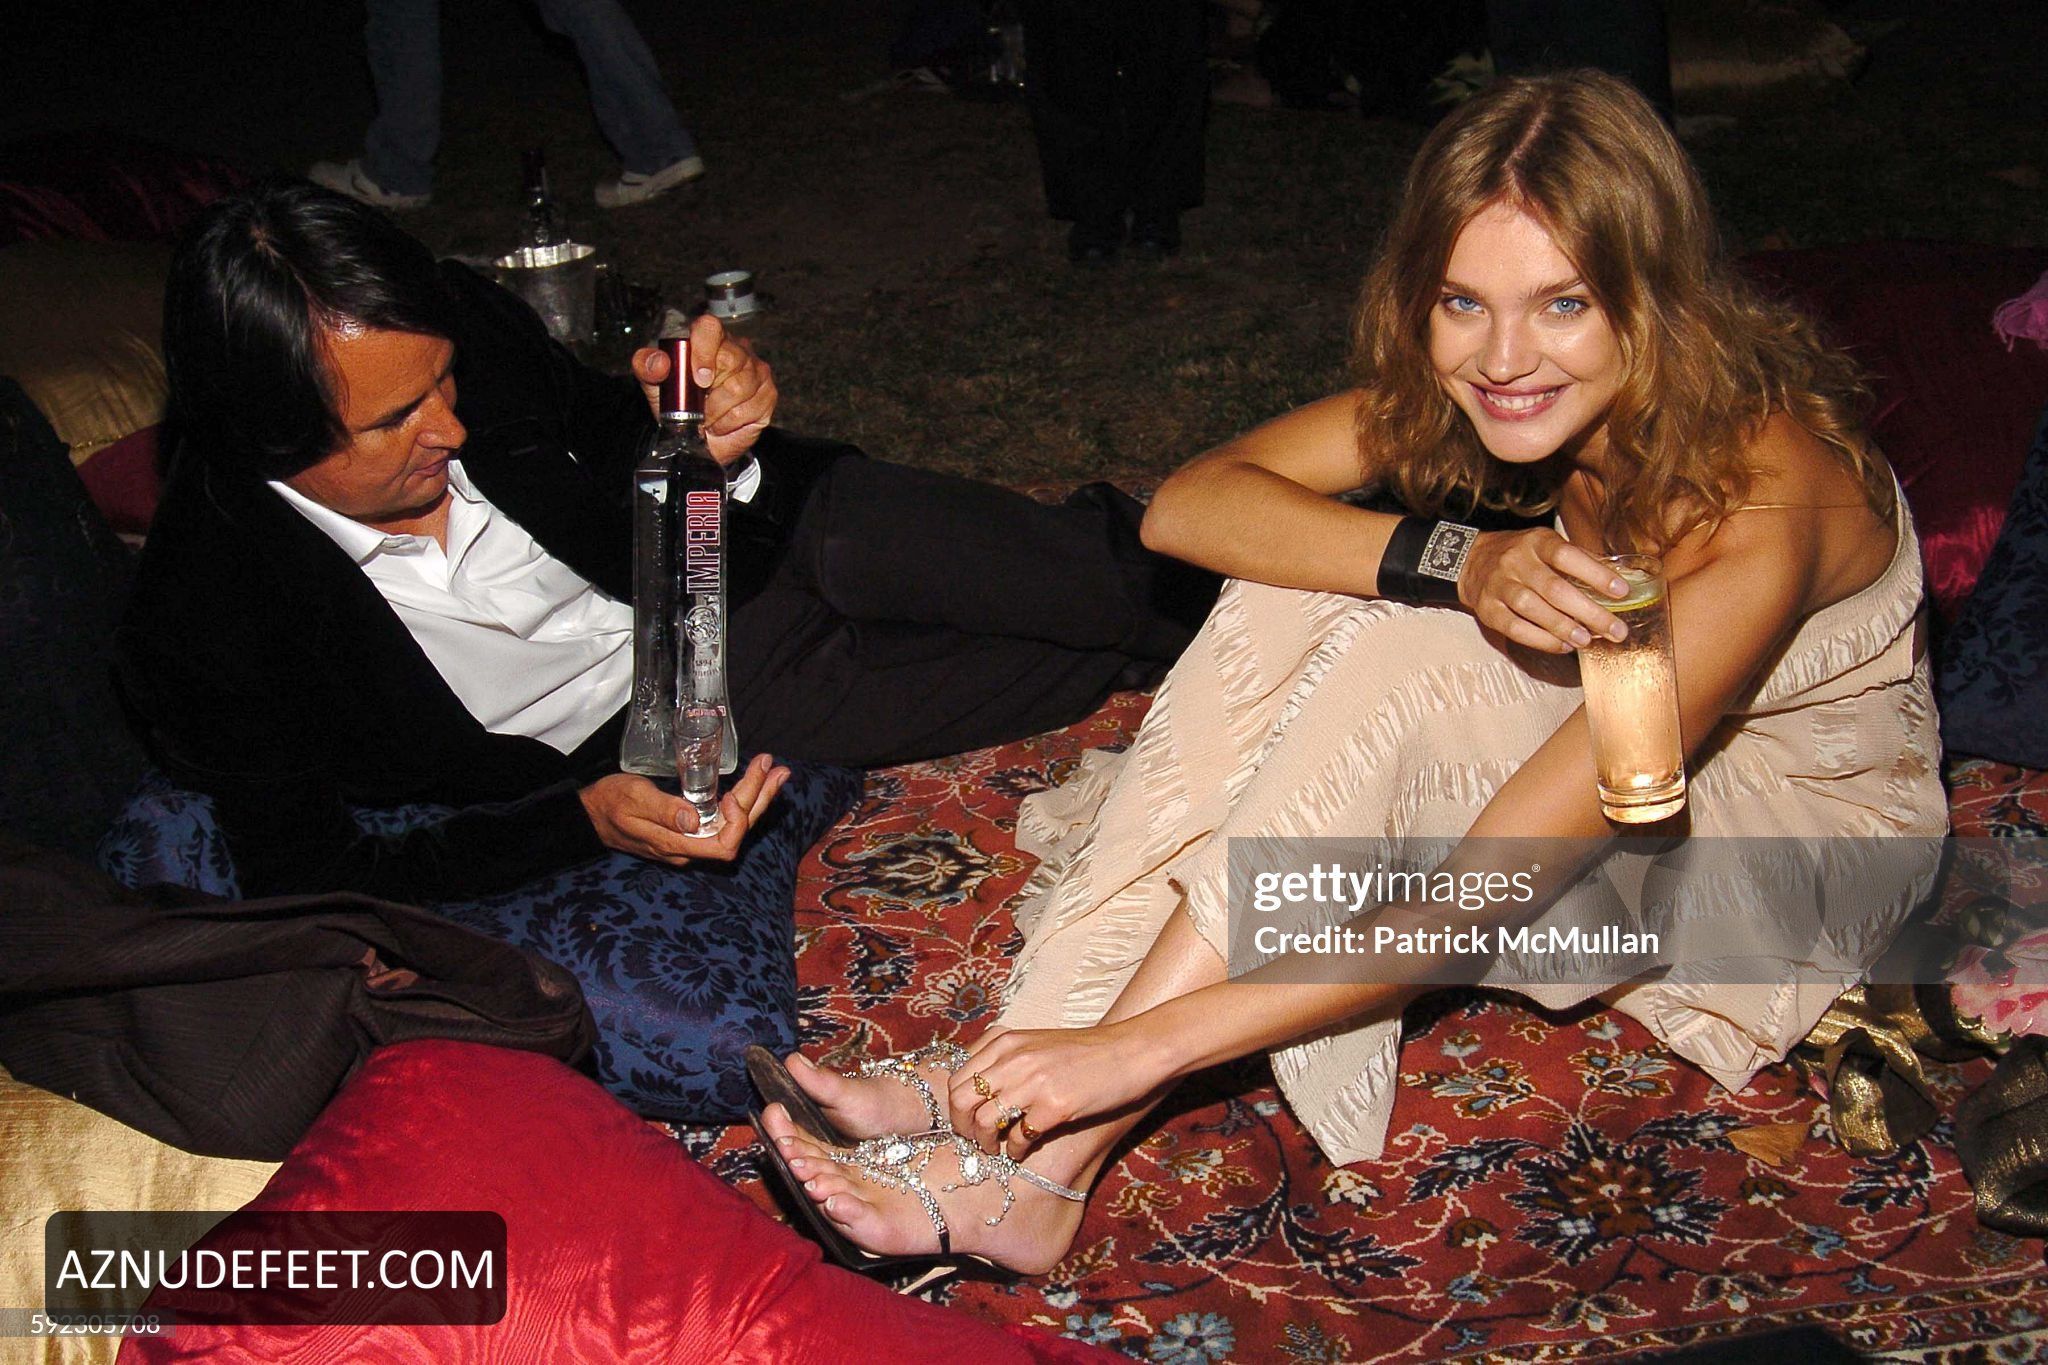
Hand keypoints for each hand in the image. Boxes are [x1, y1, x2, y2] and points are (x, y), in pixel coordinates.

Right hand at [577, 754, 788, 865]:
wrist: (591, 814)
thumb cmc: (610, 803)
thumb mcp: (633, 800)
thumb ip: (664, 811)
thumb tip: (695, 820)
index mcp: (676, 845)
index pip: (723, 845)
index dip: (736, 821)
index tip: (732, 792)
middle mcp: (689, 848)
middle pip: (736, 831)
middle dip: (760, 798)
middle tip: (777, 769)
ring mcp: (691, 840)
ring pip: (735, 824)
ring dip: (758, 797)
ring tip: (776, 772)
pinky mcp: (691, 829)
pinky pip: (724, 819)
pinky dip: (744, 800)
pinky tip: (755, 784)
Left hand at [631, 314, 777, 465]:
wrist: (697, 439)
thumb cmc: (677, 404)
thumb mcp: (654, 385)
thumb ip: (646, 367)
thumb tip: (658, 362)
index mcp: (707, 339)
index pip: (710, 327)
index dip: (704, 350)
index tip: (699, 378)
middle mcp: (736, 349)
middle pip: (731, 358)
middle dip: (710, 391)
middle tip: (697, 408)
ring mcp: (756, 370)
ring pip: (740, 387)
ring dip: (717, 411)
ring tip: (707, 418)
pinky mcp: (768, 393)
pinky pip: (751, 408)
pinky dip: (730, 422)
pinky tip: (722, 423)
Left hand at [946, 1023, 1164, 1154]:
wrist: (1131, 1052)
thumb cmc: (1085, 1053)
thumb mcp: (1036, 1044)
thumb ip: (1004, 1059)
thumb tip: (974, 1093)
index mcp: (1006, 1041)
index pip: (956, 1079)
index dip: (956, 1109)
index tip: (967, 1123)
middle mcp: (1014, 1058)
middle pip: (961, 1101)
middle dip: (963, 1129)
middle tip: (977, 1142)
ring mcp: (1034, 1081)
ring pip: (984, 1122)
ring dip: (986, 1144)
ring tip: (999, 1150)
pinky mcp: (1055, 1105)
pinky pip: (1018, 1137)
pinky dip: (1016, 1151)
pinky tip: (1024, 1151)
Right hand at [1457, 528, 1632, 653]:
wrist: (1471, 562)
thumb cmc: (1521, 556)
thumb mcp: (1547, 546)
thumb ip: (1581, 560)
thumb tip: (1621, 576)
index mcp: (1536, 542)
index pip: (1567, 556)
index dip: (1595, 574)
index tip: (1621, 591)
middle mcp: (1515, 562)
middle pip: (1554, 589)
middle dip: (1589, 612)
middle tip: (1615, 630)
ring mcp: (1499, 586)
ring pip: (1532, 609)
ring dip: (1563, 627)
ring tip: (1587, 640)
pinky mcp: (1487, 610)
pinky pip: (1515, 628)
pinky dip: (1541, 640)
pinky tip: (1562, 645)